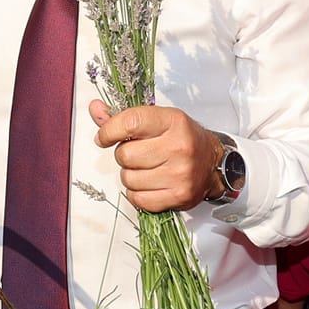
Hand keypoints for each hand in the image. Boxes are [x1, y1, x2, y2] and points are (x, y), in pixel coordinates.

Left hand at [89, 102, 221, 212]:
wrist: (213, 164)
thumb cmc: (183, 139)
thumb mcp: (158, 120)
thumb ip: (124, 117)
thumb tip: (95, 109)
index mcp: (173, 122)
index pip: (130, 123)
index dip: (109, 131)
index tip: (104, 137)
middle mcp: (178, 147)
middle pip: (125, 155)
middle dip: (124, 155)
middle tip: (139, 153)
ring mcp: (179, 175)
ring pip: (128, 179)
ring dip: (131, 175)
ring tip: (147, 168)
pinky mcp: (178, 196)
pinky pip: (137, 199)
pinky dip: (137, 193)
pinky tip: (150, 183)